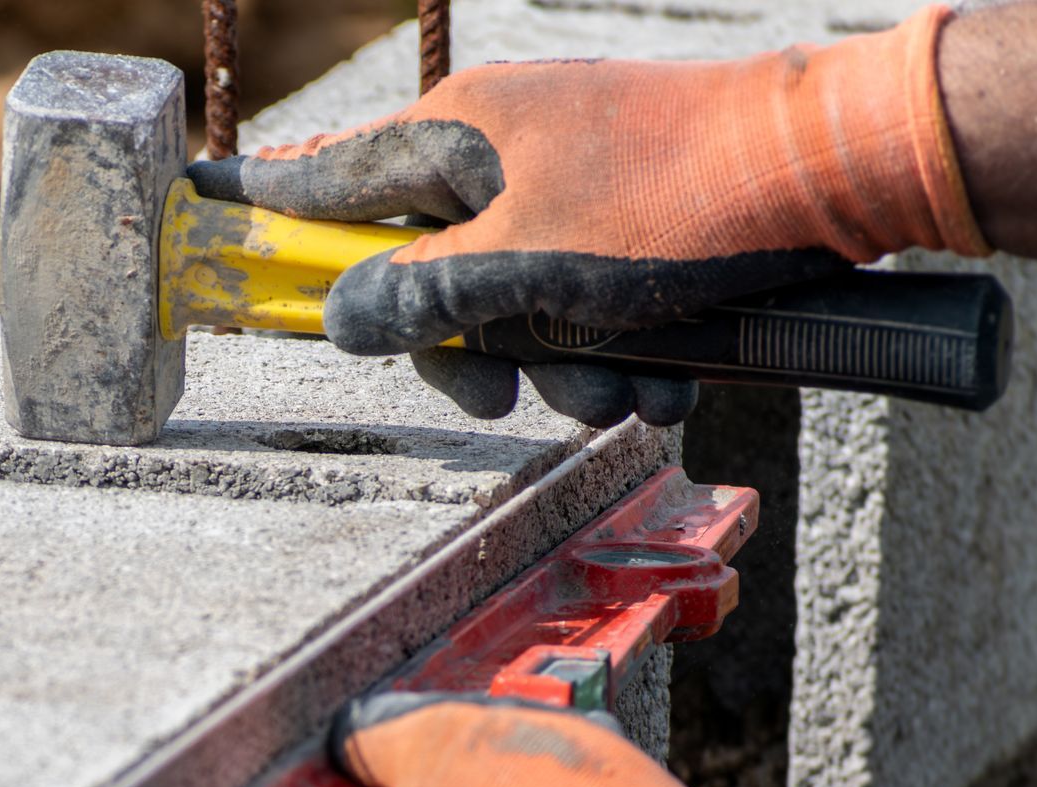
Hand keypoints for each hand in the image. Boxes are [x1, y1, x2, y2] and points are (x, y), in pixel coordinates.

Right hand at [188, 5, 985, 429]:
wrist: (842, 172)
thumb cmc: (677, 209)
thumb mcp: (526, 272)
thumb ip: (416, 300)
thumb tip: (338, 319)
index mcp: (457, 137)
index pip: (323, 179)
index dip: (259, 210)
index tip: (194, 212)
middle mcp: (503, 151)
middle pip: (422, 272)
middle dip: (470, 355)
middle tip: (505, 400)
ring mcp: (569, 179)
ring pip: (512, 302)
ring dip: (561, 369)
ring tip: (627, 392)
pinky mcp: (630, 213)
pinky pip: (581, 299)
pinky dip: (614, 350)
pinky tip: (666, 375)